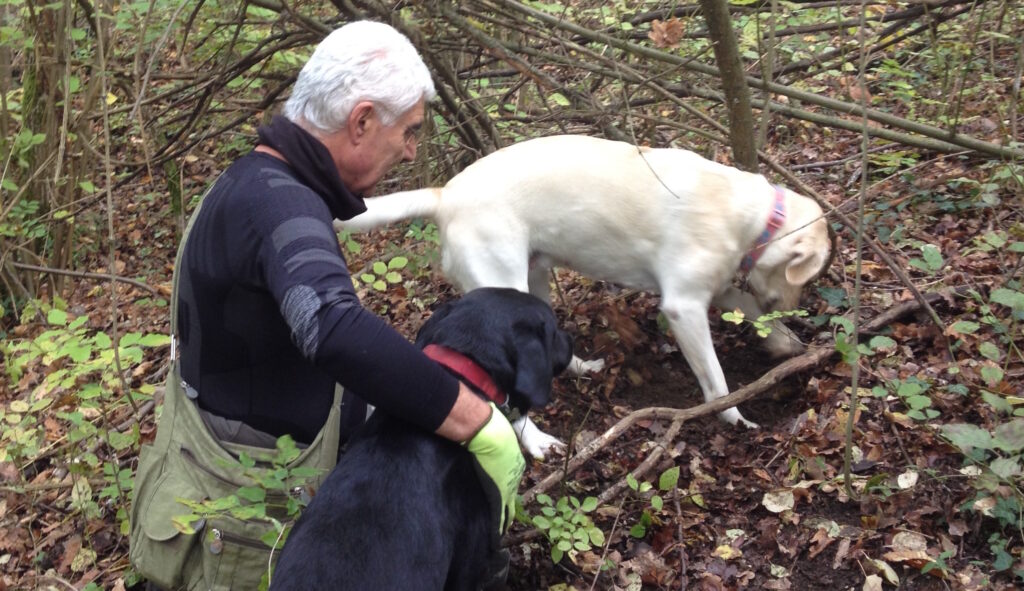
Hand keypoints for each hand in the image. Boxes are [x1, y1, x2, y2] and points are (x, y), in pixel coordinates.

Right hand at [465, 403, 525, 536]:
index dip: (508, 487)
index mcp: (515, 460)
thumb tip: (482, 424)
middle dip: (510, 506)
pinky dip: (500, 523)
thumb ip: (490, 432)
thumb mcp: (495, 430)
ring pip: (509, 506)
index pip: (512, 478)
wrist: (489, 432)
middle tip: (507, 519)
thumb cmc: (490, 426)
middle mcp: (515, 474)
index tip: (505, 495)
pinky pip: (501, 511)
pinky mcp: (499, 491)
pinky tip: (498, 533)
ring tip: (503, 529)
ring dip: (505, 518)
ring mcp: (509, 483)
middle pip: (513, 494)